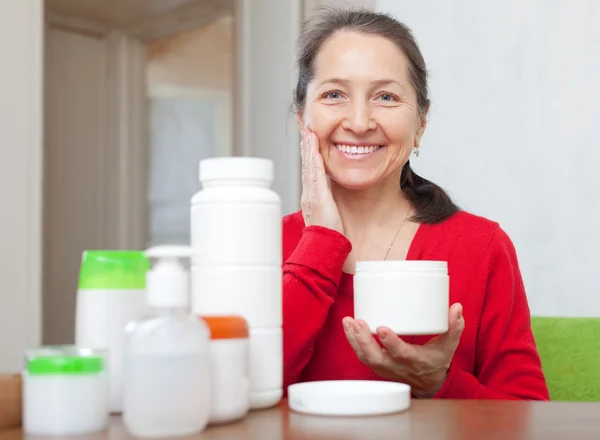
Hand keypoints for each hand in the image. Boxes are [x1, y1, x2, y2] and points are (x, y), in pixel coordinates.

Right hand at [300, 129, 343, 233]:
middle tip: (306, 132)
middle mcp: (308, 194)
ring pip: (308, 166)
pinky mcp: (318, 196)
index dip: (308, 158)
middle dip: (306, 149)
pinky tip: (313, 147)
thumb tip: (329, 200)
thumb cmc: (327, 236)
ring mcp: (311, 194)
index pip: (309, 173)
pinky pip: (315, 172)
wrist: (324, 246)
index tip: (309, 144)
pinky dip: (313, 158)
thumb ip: (327, 206)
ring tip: (308, 134)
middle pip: (306, 167)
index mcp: (311, 199)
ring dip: (308, 149)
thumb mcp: (327, 217)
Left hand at [343, 303, 464, 397]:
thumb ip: (454, 327)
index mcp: (416, 361)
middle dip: (365, 340)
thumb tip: (457, 307)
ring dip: (355, 339)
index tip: (381, 328)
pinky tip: (349, 326)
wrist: (428, 383)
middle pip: (376, 357)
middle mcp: (397, 366)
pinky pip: (362, 356)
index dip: (391, 343)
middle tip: (358, 322)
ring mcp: (386, 368)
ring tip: (348, 321)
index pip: (401, 354)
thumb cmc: (437, 360)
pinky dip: (353, 342)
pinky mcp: (378, 366)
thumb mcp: (449, 346)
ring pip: (366, 357)